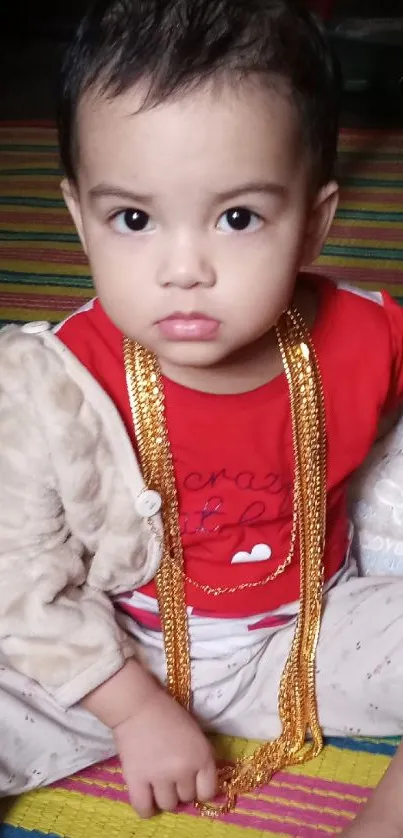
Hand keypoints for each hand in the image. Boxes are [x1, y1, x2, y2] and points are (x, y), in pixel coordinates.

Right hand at [113, 687, 216, 817]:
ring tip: (157, 783)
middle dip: (180, 788)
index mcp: (202, 757)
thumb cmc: (169, 714)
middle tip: (170, 775)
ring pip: (168, 805)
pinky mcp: (137, 780)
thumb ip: (200, 758)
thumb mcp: (195, 734)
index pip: (208, 792)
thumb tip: (199, 783)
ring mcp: (160, 777)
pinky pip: (144, 809)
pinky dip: (146, 808)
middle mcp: (184, 770)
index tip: (191, 783)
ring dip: (163, 797)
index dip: (200, 789)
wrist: (138, 705)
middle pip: (186, 798)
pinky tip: (146, 798)